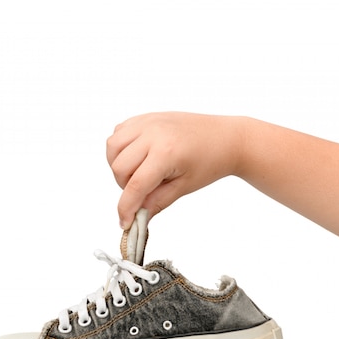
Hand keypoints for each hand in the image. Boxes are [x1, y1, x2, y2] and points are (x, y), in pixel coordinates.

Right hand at [106, 112, 243, 228]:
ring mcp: (148, 122)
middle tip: (143, 192)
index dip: (126, 208)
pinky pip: (119, 132)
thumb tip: (136, 217)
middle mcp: (153, 133)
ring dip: (118, 165)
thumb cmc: (210, 161)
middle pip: (119, 167)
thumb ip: (156, 202)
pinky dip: (121, 147)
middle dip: (125, 186)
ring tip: (138, 173)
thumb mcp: (184, 187)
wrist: (226, 138)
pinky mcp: (146, 117)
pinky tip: (137, 156)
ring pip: (112, 147)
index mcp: (166, 152)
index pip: (135, 186)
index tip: (124, 221)